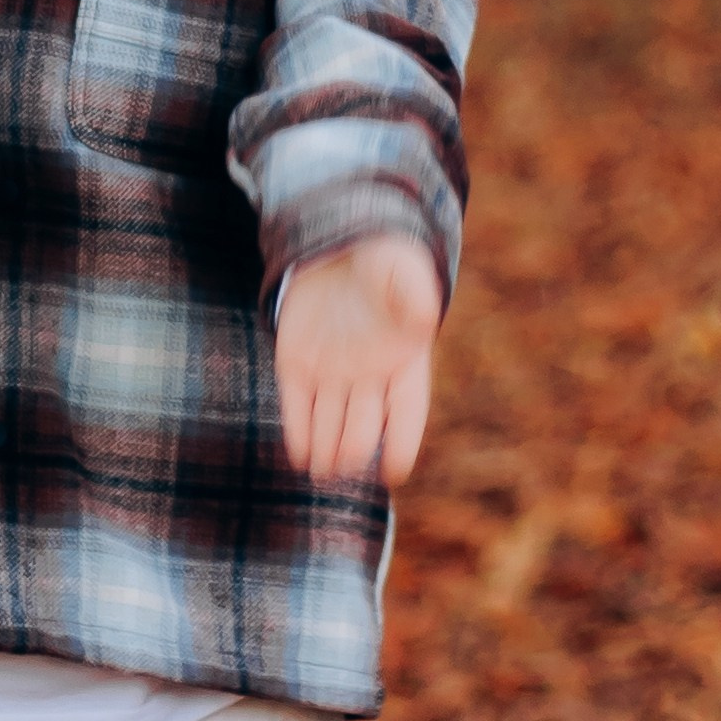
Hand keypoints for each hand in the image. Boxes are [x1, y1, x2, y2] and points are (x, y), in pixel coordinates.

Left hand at [275, 232, 441, 487]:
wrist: (335, 244)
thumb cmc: (380, 260)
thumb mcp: (400, 268)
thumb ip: (414, 293)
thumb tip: (424, 318)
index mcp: (403, 361)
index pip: (407, 414)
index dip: (401, 444)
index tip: (394, 472)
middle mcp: (368, 376)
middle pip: (362, 426)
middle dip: (352, 452)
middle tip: (342, 473)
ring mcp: (331, 372)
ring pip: (328, 422)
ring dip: (325, 452)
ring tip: (320, 476)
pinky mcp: (296, 362)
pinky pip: (296, 403)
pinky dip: (296, 430)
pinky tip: (297, 456)